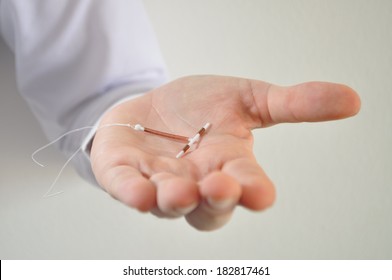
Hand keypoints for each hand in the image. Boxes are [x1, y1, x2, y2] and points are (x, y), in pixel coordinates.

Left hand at [90, 75, 359, 230]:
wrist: (151, 106)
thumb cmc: (198, 108)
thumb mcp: (247, 97)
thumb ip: (293, 104)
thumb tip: (351, 99)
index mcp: (229, 165)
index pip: (248, 186)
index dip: (254, 191)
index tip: (261, 192)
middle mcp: (198, 182)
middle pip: (211, 206)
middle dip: (218, 199)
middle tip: (223, 186)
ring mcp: (160, 182)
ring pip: (170, 204)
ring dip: (176, 200)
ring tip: (181, 191)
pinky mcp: (126, 175)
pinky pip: (129, 190)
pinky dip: (134, 193)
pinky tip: (139, 192)